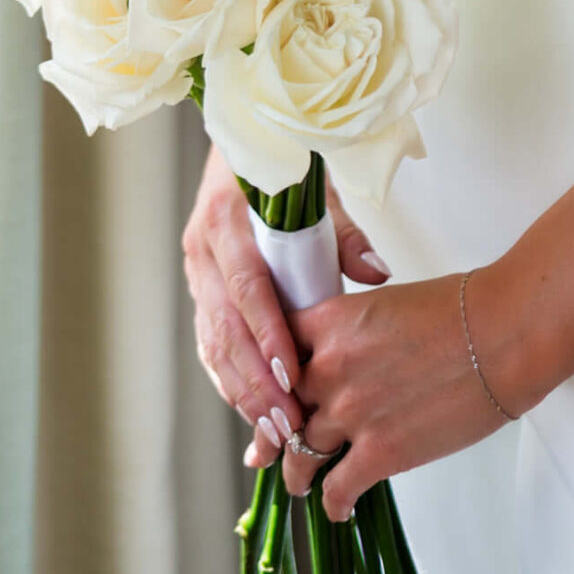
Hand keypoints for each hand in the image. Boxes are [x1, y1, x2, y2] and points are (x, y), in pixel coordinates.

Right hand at [182, 146, 388, 465]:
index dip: (267, 334)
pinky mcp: (198, 289)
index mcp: (226, 219)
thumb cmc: (285, 165)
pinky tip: (252, 411)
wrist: (242, 141)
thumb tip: (378, 271)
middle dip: (255, 383)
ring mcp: (195, 271)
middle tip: (289, 426)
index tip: (292, 376)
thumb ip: (344, 232)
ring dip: (241, 392)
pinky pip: (209, 343)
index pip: (246, 287)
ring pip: (213, 344)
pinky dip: (229, 380)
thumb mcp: (316, 188)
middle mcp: (203, 249)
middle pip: (226, 328)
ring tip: (274, 432)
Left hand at [278, 261, 514, 523]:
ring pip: (300, 454)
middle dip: (277, 431)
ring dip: (299, 473)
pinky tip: (340, 508)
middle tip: (274, 447)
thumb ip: (354, 335)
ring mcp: (351, 412)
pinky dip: (334, 504)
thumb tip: (351, 359)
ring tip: (302, 482)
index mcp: (331, 322)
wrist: (500, 334)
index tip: (270, 395)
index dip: (270, 377)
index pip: (275, 352)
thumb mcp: (387, 305)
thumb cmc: (458, 311)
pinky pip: (337, 490)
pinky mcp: (380, 452)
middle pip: (280, 408)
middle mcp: (329, 367)